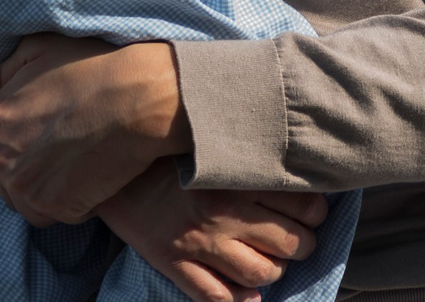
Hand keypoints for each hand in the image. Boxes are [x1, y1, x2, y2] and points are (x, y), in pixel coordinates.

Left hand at [0, 36, 189, 225]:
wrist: (138, 98)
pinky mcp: (58, 208)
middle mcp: (1, 160)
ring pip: (22, 201)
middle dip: (14, 167)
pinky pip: (53, 213)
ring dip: (38, 189)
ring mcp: (28, 189)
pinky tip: (85, 177)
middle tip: (46, 151)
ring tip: (67, 164)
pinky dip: (66, 202)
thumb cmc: (90, 66)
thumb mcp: (38, 53)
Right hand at [96, 159, 328, 301]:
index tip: (312, 210)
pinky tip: (246, 294)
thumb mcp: (208, 139)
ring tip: (271, 261)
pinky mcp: (174, 263)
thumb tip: (287, 152)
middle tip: (298, 238)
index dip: (315, 211)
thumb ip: (246, 148)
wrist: (109, 166)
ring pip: (261, 274)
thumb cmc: (164, 149)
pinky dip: (239, 301)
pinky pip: (216, 297)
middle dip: (302, 244)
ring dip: (274, 271)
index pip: (303, 203)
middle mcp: (223, 212)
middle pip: (291, 243)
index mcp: (235, 176)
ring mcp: (199, 243)